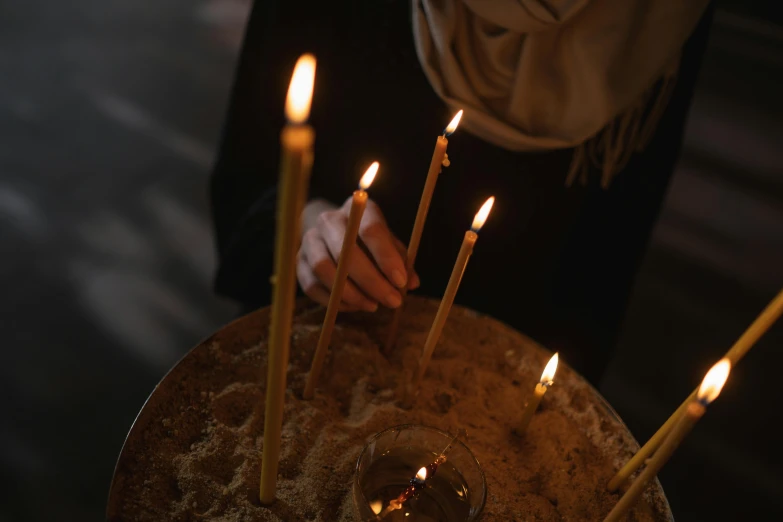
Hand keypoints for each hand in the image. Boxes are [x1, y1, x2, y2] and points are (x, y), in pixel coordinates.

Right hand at [297, 198, 419, 310]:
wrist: (330, 231)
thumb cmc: (367, 240)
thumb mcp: (388, 242)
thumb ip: (401, 259)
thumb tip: (412, 283)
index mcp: (357, 209)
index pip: (370, 229)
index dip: (386, 257)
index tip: (401, 282)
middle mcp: (329, 220)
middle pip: (345, 251)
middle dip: (372, 281)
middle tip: (392, 301)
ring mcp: (310, 240)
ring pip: (324, 269)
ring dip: (352, 293)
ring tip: (373, 305)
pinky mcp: (298, 262)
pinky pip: (312, 286)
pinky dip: (335, 301)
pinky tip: (355, 306)